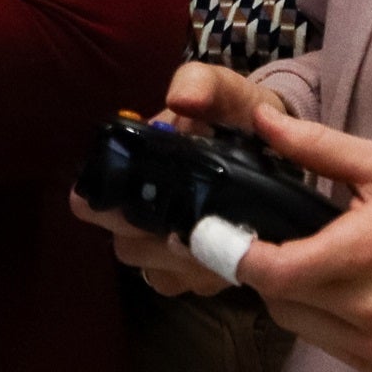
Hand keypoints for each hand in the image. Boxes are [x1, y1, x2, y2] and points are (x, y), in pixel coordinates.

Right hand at [66, 63, 288, 298]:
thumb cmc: (236, 115)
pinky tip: (227, 255)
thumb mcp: (222, 90)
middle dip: (154, 243)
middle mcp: (139, 211)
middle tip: (189, 229)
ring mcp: (167, 246)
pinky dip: (205, 275)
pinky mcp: (198, 269)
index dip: (112, 210)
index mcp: (133, 166)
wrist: (279, 144)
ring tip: (216, 239)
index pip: (92, 201)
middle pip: (125, 247)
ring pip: (155, 272)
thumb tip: (180, 102)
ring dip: (183, 262)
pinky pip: (188, 285)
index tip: (142, 207)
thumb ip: (202, 85)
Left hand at [231, 106, 371, 371]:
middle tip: (270, 239)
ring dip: (286, 293)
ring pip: (293, 323)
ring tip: (307, 262)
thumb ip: (316, 145)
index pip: (274, 271)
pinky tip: (332, 291)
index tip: (223, 232)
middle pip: (276, 297)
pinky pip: (321, 342)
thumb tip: (262, 123)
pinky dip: (314, 317)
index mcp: (363, 254)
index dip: (239, 253)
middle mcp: (367, 310)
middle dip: (264, 267)